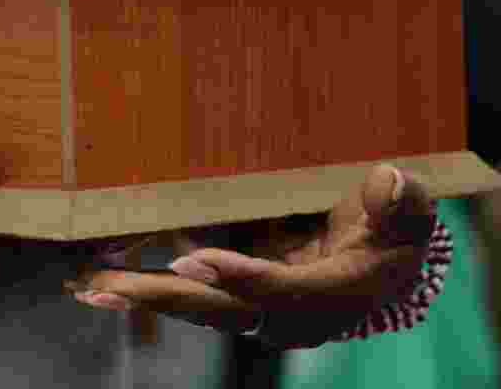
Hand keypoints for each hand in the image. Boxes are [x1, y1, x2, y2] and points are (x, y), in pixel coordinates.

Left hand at [70, 164, 433, 348]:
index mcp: (335, 294)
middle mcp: (292, 315)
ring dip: (144, 298)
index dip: (239, 278)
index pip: (281, 292)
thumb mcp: (411, 217)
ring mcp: (265, 313)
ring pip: (200, 309)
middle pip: (222, 310)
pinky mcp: (245, 303)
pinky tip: (105, 284)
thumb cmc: (398, 236)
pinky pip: (195, 299)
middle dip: (163, 299)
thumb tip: (390, 183)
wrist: (386, 270)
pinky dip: (151, 290)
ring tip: (89, 288)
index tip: (190, 260)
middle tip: (105, 288)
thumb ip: (402, 204)